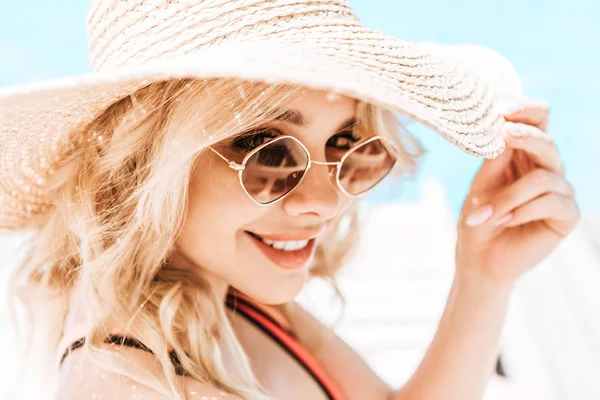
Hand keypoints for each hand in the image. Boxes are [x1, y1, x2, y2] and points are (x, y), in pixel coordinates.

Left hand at [455, 98, 579, 285]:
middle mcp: (545, 167)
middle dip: (526, 136)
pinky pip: (553, 202)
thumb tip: (505, 126)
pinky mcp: (566, 215)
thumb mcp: (482, 184)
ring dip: (509, 196)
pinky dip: (524, 210)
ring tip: (484, 214)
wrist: (479, 258)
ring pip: (544, 177)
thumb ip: (496, 157)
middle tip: (505, 134)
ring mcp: (559, 190)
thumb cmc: (478, 217)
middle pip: (547, 141)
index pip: (537, 120)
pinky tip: (506, 220)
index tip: (503, 109)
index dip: (527, 109)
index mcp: (523, 154)